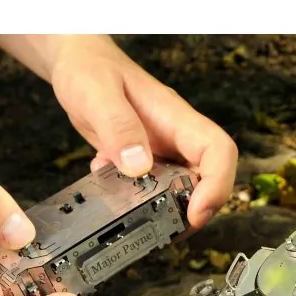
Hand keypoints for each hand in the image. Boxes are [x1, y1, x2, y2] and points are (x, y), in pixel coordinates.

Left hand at [0, 35, 237, 229]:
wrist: (77, 64)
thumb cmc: (89, 69)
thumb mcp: (95, 92)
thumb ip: (118, 126)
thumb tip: (139, 167)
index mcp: (177, 118)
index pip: (218, 151)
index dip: (217, 185)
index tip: (195, 212)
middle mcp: (178, 139)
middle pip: (209, 179)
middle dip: (194, 210)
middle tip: (167, 231)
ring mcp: (165, 153)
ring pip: (186, 191)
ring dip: (167, 211)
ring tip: (136, 218)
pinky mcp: (149, 164)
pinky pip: (157, 191)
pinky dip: (140, 202)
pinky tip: (113, 192)